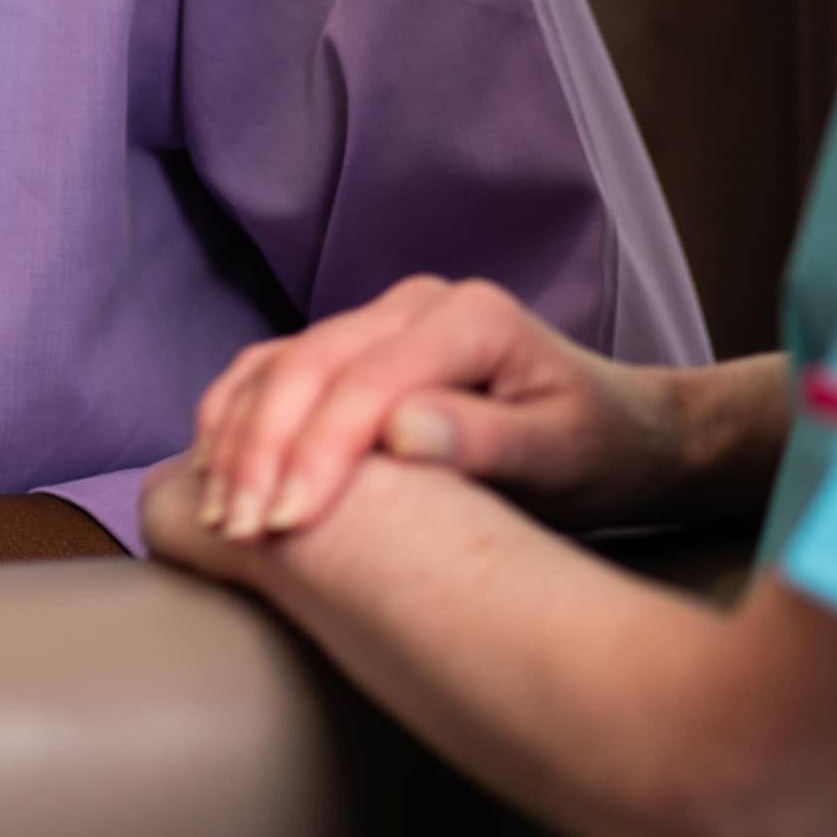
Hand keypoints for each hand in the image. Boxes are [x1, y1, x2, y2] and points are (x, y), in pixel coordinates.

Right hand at [185, 275, 693, 540]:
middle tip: (238, 532)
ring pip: (280, 362)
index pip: (367, 380)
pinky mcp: (358, 348)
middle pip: (309, 363)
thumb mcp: (564, 454)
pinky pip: (277, 368)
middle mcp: (417, 304)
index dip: (318, 451)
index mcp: (470, 317)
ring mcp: (382, 319)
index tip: (285, 526)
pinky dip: (238, 415)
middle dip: (262, 448)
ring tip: (216, 514)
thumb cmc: (598, 449)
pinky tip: (216, 471)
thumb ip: (488, 440)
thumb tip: (401, 432)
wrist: (620, 429)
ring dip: (237, 435)